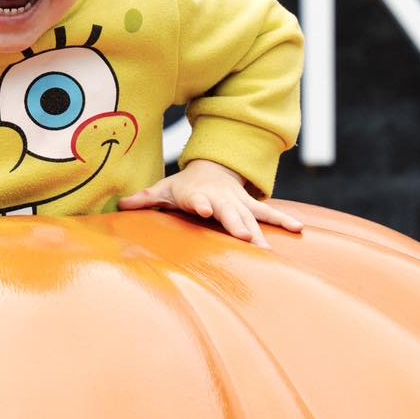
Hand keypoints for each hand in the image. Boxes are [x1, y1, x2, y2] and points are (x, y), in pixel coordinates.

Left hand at [116, 160, 302, 248]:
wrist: (211, 169)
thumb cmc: (183, 187)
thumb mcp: (161, 190)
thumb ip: (143, 199)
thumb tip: (120, 204)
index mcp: (196, 195)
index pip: (197, 200)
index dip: (200, 204)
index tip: (205, 210)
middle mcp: (220, 200)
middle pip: (229, 213)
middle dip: (237, 224)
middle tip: (246, 239)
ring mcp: (237, 203)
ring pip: (250, 218)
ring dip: (260, 232)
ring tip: (268, 249)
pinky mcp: (250, 207)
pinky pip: (268, 213)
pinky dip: (283, 220)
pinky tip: (298, 229)